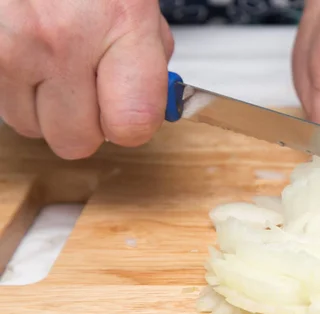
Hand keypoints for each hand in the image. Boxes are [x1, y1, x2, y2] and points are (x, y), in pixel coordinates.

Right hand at [0, 0, 173, 158]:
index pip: (132, 124)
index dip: (132, 126)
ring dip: (46, 106)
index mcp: (120, 25)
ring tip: (56, 63)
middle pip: (76, 141)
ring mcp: (11, 46)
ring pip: (31, 127)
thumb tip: (152, 102)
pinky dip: (17, 87)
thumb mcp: (137, 1)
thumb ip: (149, 57)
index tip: (131, 115)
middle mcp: (61, 39)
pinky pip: (2, 101)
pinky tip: (31, 55)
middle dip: (85, 124)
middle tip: (90, 90)